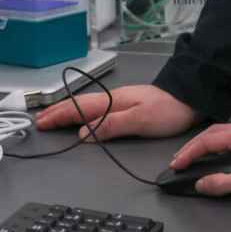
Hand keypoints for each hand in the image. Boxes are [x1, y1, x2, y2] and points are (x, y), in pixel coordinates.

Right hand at [33, 83, 197, 140]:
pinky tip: (83, 116)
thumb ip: (111, 125)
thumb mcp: (140, 120)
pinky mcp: (128, 105)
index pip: (79, 109)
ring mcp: (120, 100)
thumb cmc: (168, 110)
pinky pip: (96, 108)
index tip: (42, 122)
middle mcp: (113, 99)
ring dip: (68, 111)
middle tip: (40, 120)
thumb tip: (83, 134)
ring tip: (54, 117)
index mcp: (113, 101)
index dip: (59, 116)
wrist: (190, 98)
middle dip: (58, 112)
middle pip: (79, 105)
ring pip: (87, 105)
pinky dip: (82, 112)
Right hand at [169, 119, 230, 198]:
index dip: (189, 153)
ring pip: (225, 132)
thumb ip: (221, 183)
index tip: (177, 163)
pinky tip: (220, 150)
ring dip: (208, 143)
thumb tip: (202, 183)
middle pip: (214, 133)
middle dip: (195, 146)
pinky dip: (222, 142)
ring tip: (196, 154)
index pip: (208, 142)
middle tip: (181, 158)